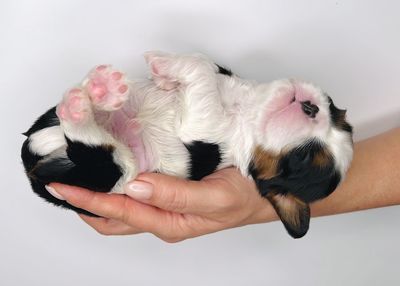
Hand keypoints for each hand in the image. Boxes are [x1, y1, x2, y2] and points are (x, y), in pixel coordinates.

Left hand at [49, 168, 275, 241]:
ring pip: (121, 210)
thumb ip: (176, 195)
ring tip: (79, 177)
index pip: (119, 213)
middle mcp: (162, 217)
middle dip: (84, 204)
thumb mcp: (214, 198)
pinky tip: (112, 171)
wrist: (263, 194)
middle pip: (112, 219)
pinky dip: (117, 186)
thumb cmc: (243, 197)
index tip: (63, 186)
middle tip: (62, 182)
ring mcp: (164, 207)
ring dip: (98, 197)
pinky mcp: (169, 194)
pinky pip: (135, 195)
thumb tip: (135, 187)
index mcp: (169, 222)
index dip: (88, 200)